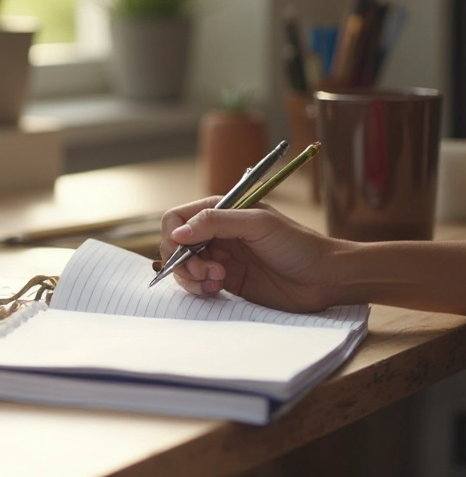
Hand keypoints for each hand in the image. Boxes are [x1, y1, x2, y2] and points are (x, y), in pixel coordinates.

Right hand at [158, 197, 347, 312]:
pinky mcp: (226, 280)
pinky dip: (200, 288)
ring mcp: (220, 257)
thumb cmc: (299, 245)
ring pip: (184, 267)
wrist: (326, 278)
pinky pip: (198, 284)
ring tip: (217, 281)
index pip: (177, 218)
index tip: (184, 252)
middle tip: (207, 272)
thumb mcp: (257, 224)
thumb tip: (177, 233)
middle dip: (183, 261)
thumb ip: (215, 222)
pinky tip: (219, 288)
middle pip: (176, 245)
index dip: (173, 235)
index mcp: (221, 210)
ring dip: (192, 277)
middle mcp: (216, 233)